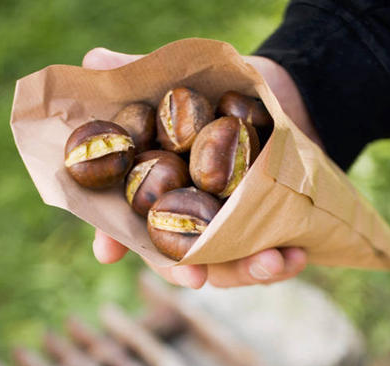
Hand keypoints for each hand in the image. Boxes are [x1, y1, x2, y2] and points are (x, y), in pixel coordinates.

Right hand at [82, 48, 316, 287]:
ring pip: (225, 269)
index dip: (112, 239)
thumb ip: (140, 75)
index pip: (126, 223)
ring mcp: (225, 235)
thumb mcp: (186, 76)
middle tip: (196, 279)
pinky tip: (295, 256)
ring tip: (270, 262)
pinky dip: (281, 265)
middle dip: (185, 272)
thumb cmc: (225, 91)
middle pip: (176, 258)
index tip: (107, 253)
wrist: (287, 96)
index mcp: (158, 192)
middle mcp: (187, 221)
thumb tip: (94, 62)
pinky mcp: (261, 238)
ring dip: (246, 273)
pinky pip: (268, 264)